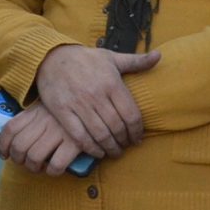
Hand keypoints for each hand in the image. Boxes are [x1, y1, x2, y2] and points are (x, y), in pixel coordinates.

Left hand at [0, 103, 82, 176]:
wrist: (98, 100)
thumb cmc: (71, 106)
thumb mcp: (49, 105)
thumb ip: (34, 117)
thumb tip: (16, 137)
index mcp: (36, 111)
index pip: (10, 129)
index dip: (3, 145)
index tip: (5, 155)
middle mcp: (45, 121)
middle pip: (20, 147)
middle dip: (19, 161)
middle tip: (26, 164)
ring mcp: (59, 131)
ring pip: (34, 157)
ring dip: (34, 168)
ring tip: (40, 168)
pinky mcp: (75, 142)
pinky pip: (56, 165)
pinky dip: (53, 171)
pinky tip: (55, 170)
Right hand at [32, 44, 160, 157]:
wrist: (51, 57)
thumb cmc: (85, 58)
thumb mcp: (111, 57)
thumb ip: (136, 61)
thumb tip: (159, 56)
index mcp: (112, 83)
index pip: (131, 114)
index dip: (137, 131)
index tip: (138, 138)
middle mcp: (97, 95)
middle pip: (117, 127)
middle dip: (124, 141)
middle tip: (126, 147)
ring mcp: (78, 104)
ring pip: (100, 134)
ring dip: (110, 148)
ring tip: (114, 152)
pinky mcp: (62, 112)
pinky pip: (79, 136)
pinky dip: (90, 148)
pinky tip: (97, 152)